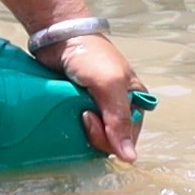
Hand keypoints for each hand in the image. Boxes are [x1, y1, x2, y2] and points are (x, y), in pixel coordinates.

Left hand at [53, 31, 146, 160]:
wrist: (59, 35)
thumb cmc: (91, 55)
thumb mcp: (110, 85)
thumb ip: (120, 120)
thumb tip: (130, 158)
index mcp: (135, 101)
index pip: (127, 138)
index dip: (110, 138)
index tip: (91, 119)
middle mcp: (118, 107)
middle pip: (110, 141)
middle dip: (95, 133)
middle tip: (83, 114)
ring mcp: (97, 107)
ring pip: (93, 136)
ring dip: (83, 131)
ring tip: (74, 112)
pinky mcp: (78, 107)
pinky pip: (78, 128)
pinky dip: (72, 127)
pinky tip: (66, 119)